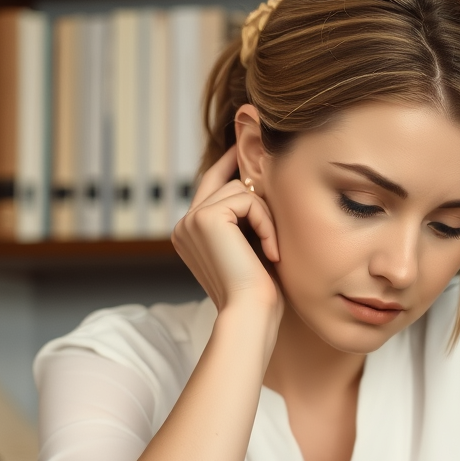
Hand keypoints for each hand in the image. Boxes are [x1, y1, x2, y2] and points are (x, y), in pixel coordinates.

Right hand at [171, 146, 283, 316]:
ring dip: (266, 219)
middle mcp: (184, 225)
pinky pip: (246, 200)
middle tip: (275, 228)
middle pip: (228, 185)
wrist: (251, 313)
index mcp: (191, 234)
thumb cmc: (259, 293)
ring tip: (272, 251)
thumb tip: (259, 183)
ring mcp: (191, 220)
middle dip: (259, 201)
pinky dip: (266, 223)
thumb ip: (247, 220)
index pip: (209, 186)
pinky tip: (271, 252)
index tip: (245, 147)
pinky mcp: (205, 218)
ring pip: (240, 191)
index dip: (228, 163)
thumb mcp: (252, 249)